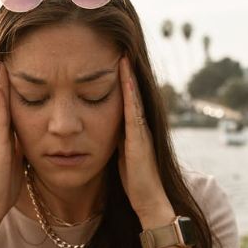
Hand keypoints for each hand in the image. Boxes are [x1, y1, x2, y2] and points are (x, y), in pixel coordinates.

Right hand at [0, 62, 24, 225]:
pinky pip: (0, 123)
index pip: (6, 111)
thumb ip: (20, 150)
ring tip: (0, 67)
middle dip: (0, 84)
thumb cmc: (3, 189)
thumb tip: (31, 138)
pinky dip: (0, 105)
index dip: (7, 93)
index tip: (10, 74)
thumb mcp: (16, 164)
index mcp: (3, 141)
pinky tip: (1, 91)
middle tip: (2, 61)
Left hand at [116, 56, 172, 222]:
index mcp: (132, 129)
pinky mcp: (139, 139)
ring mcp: (141, 131)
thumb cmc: (133, 182)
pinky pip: (133, 111)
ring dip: (129, 76)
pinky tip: (126, 78)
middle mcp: (139, 125)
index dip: (120, 79)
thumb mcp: (120, 154)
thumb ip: (116, 140)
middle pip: (131, 93)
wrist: (149, 200)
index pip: (125, 98)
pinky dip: (130, 93)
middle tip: (119, 46)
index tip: (112, 57)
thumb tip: (99, 128)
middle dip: (126, 71)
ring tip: (123, 53)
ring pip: (133, 98)